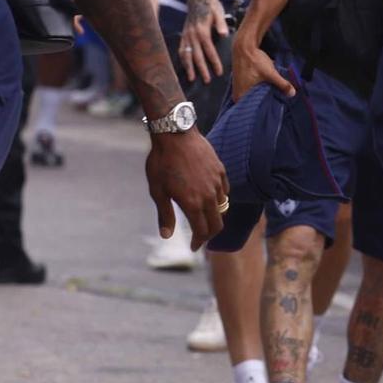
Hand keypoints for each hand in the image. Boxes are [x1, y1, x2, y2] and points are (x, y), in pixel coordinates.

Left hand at [143, 128, 228, 251]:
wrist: (175, 134)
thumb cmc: (162, 162)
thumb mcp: (158, 191)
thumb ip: (165, 215)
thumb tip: (166, 236)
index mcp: (192, 203)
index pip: (202, 231)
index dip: (198, 242)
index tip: (194, 247)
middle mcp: (208, 196)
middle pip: (217, 223)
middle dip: (209, 234)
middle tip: (201, 238)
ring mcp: (217, 182)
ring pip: (222, 207)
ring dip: (214, 216)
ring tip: (204, 218)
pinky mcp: (220, 171)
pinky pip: (224, 191)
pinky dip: (219, 199)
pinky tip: (210, 198)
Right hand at [179, 0, 228, 82]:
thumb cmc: (211, 5)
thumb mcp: (219, 12)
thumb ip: (221, 24)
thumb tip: (225, 34)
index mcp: (202, 31)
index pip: (209, 50)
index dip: (214, 62)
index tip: (218, 72)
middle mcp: (192, 35)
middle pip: (197, 56)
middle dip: (202, 69)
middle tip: (207, 80)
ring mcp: (186, 35)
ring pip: (186, 54)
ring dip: (189, 67)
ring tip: (192, 78)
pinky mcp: (183, 35)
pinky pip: (181, 49)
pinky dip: (182, 59)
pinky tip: (185, 67)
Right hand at [231, 32, 295, 102]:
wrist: (244, 47)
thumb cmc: (254, 60)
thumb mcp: (270, 73)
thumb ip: (282, 84)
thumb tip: (292, 94)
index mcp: (241, 97)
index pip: (254, 110)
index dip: (265, 109)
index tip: (274, 109)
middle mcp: (237, 96)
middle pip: (254, 104)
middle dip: (265, 103)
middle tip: (276, 103)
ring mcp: (237, 90)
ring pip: (252, 97)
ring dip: (261, 96)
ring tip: (272, 96)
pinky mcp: (240, 84)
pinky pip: (250, 92)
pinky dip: (258, 91)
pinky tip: (266, 89)